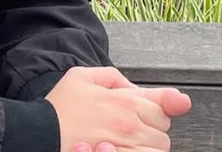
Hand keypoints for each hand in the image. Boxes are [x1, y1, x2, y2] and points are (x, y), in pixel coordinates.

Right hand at [47, 66, 190, 151]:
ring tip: (130, 140)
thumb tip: (138, 87)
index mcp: (123, 100)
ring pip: (159, 148)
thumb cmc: (60, 106)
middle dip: (152, 125)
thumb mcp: (83, 76)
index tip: (180, 102)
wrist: (42, 133)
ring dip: (150, 144)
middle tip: (132, 123)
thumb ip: (114, 77)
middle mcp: (130, 124)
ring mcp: (127, 146)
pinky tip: (128, 148)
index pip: (162, 105)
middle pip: (163, 129)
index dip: (167, 104)